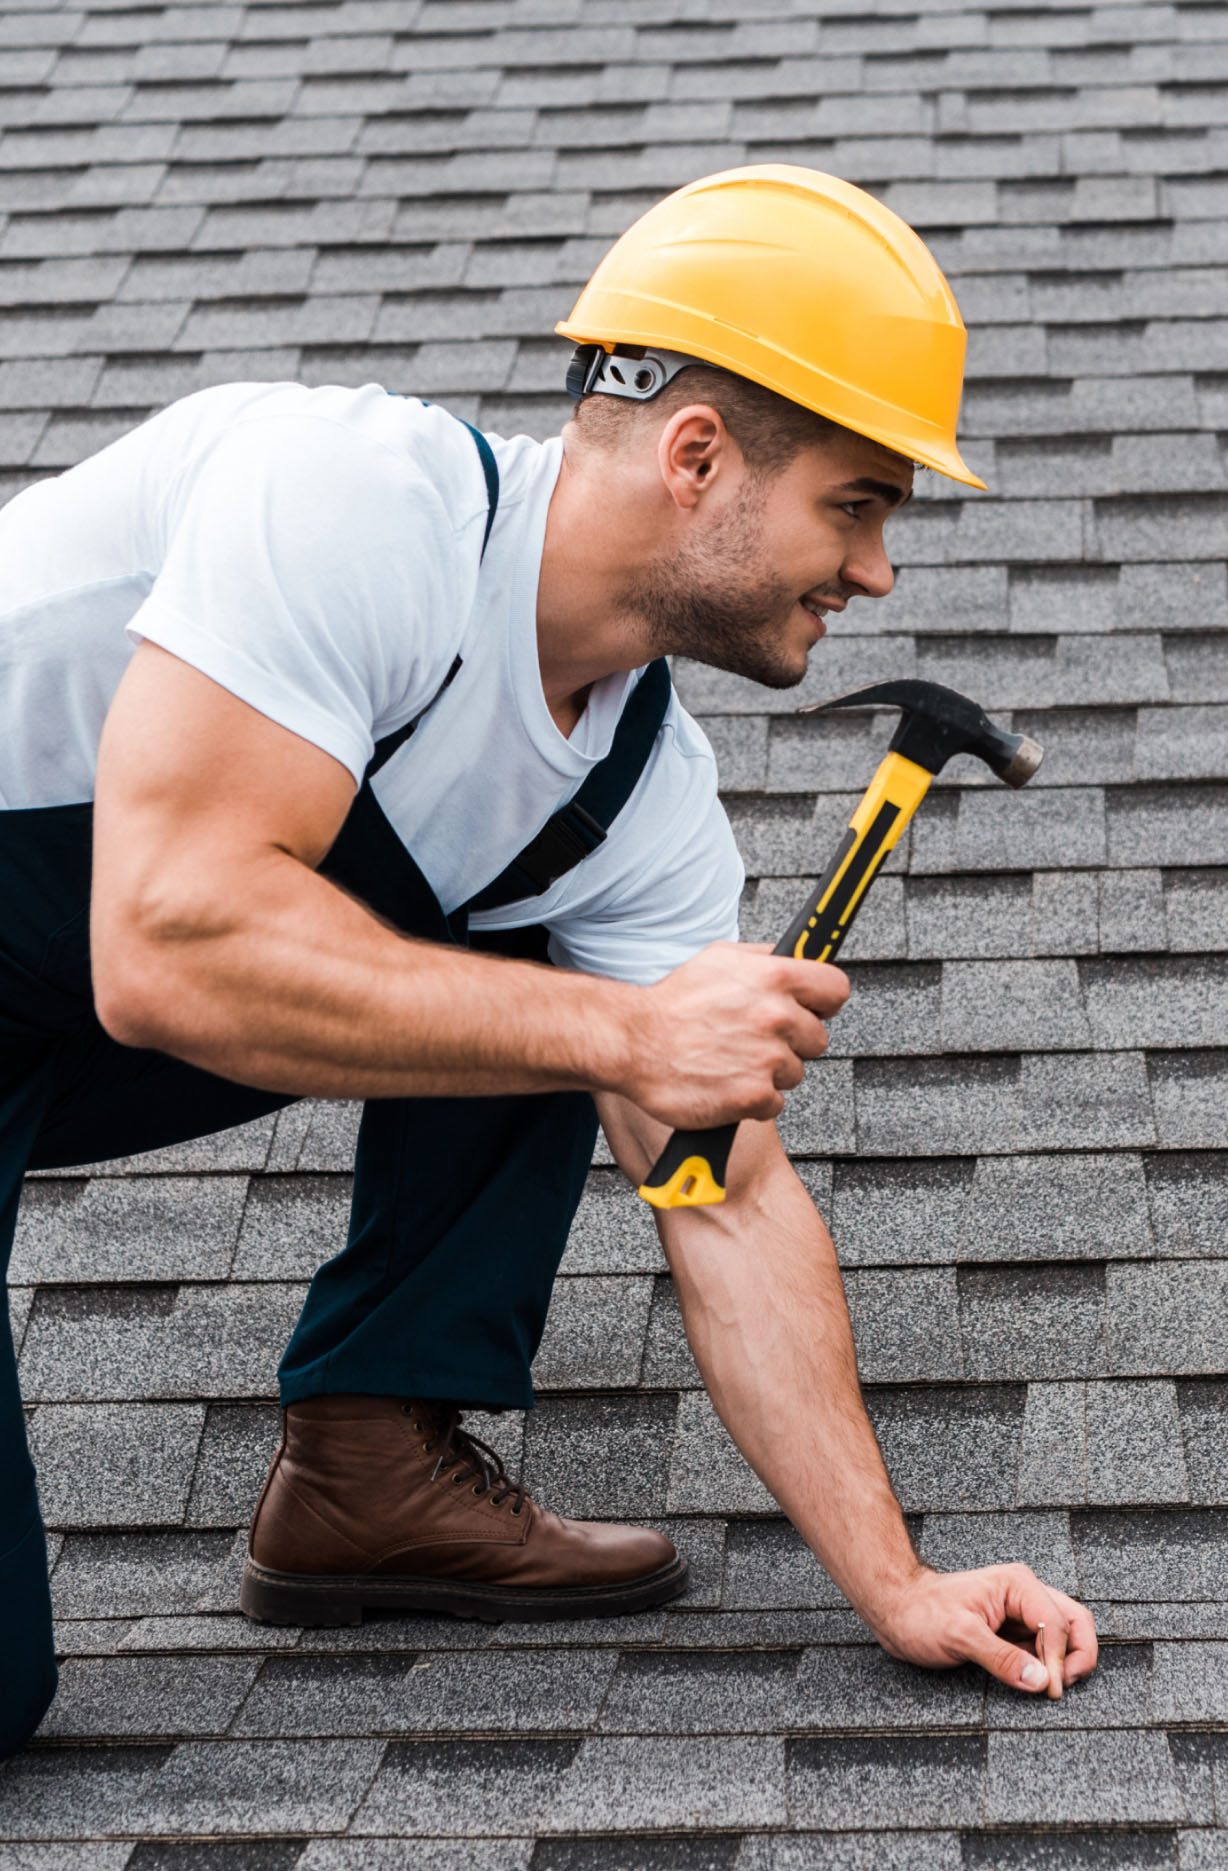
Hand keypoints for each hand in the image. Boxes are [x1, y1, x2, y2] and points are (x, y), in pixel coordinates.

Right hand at [622, 941, 849, 1130]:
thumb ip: (765, 958)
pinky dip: (752, 1099)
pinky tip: (726, 1082)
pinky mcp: (755, 1096)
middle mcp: (776, 1016)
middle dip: (790, 1041)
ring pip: (795, 1072)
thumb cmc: (672, 1004)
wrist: (632, 1043)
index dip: (823, 1002)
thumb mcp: (720, 959)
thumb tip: (795, 957)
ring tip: (731, 1059)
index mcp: (775, 977)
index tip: (812, 1008)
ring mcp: (768, 1058)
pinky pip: (774, 1102)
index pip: (836, 989)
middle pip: (817, 1038)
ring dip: (769, 1071)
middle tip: (753, 1039)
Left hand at [874, 1564, 1098, 1696]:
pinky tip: (1034, 1682)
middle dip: (1078, 1657)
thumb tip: (1042, 1681)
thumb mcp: (959, 1636)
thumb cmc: (921, 1614)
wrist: (897, 1610)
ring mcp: (1022, 1613)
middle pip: (1076, 1623)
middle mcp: (1026, 1595)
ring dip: (1065, 1663)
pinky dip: (1049, 1667)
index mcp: (1018, 1585)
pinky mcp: (1014, 1632)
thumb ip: (1002, 1658)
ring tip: (1049, 1688)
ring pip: (1066, 1636)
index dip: (1060, 1660)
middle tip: (1061, 1688)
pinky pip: (1045, 1649)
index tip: (1050, 1690)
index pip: (1060, 1624)